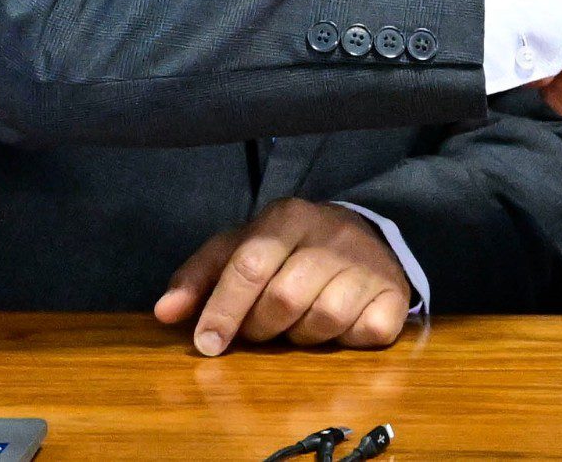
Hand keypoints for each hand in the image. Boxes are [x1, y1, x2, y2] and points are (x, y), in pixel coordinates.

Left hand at [155, 199, 412, 355]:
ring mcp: (368, 261)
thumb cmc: (287, 250)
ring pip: (324, 318)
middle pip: (284, 297)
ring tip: (299, 324)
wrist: (358, 237)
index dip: (223, 309)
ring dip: (303, 336)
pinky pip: (367, 331)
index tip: (207, 344)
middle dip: (262, 327)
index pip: (250, 264)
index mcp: (287, 217)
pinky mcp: (395, 291)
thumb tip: (165, 313)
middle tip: (260, 329)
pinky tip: (340, 326)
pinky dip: (349, 340)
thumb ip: (200, 277)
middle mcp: (331, 233)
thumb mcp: (239, 250)